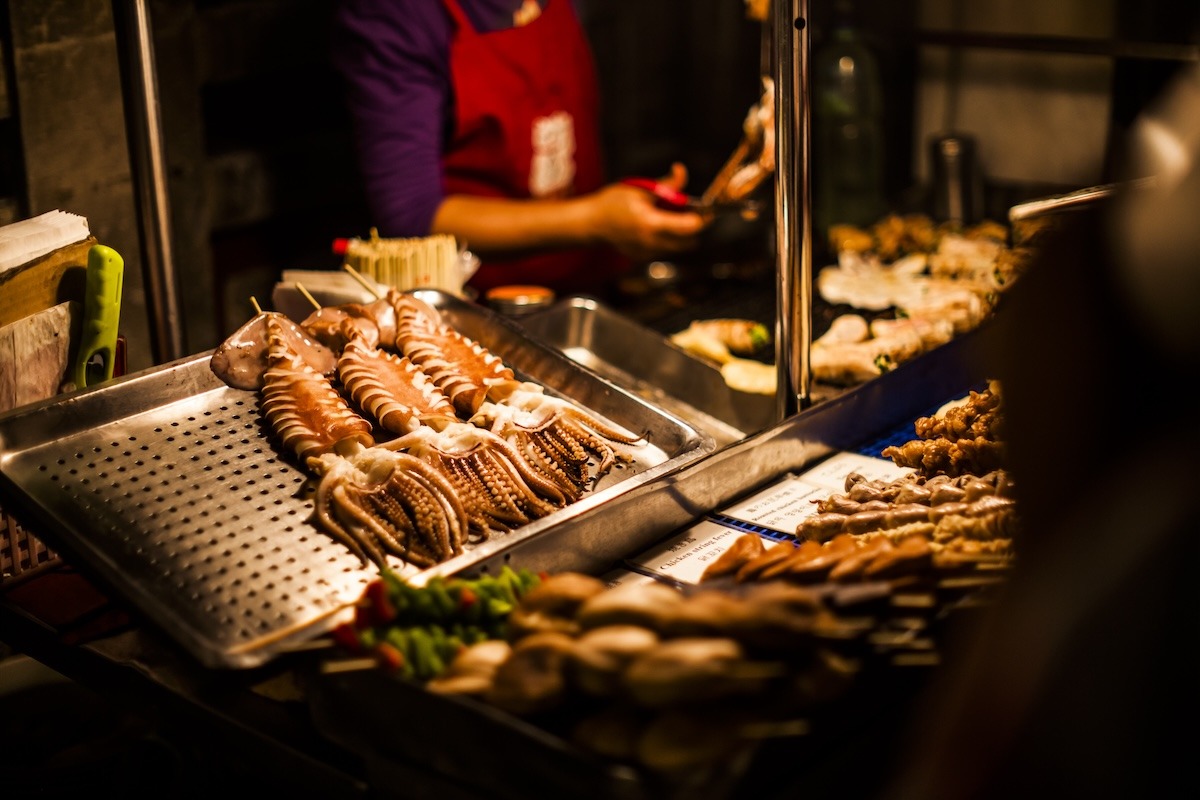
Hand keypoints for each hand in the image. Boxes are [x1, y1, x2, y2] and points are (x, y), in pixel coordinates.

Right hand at [589, 163, 710, 261]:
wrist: (591, 224)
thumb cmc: (612, 204)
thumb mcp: (640, 189)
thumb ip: (666, 184)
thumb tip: (681, 171)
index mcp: (652, 223)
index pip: (690, 227)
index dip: (702, 219)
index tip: (707, 211)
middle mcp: (652, 242)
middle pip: (689, 242)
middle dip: (694, 229)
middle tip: (691, 213)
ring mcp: (648, 253)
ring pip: (678, 247)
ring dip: (682, 234)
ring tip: (670, 218)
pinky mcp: (644, 257)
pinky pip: (665, 250)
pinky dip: (668, 239)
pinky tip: (657, 227)